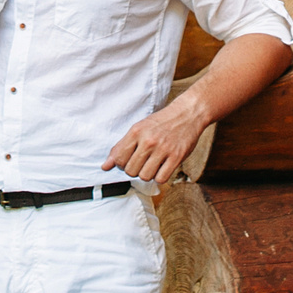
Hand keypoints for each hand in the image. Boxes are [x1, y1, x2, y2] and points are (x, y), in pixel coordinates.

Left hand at [107, 35, 292, 185]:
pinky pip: (161, 178)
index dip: (122, 164)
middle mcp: (148, 140)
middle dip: (135, 170)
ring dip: (148, 174)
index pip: (119, 159)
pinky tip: (162, 167)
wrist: (187, 113)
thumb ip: (121, 147)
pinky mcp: (176, 156)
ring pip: (145, 176)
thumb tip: (105, 167)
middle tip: (142, 162)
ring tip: (153, 164)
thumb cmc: (161, 123)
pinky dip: (160, 177)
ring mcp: (163, 149)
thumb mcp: (138, 129)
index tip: (129, 160)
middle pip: (131, 171)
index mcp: (136, 131)